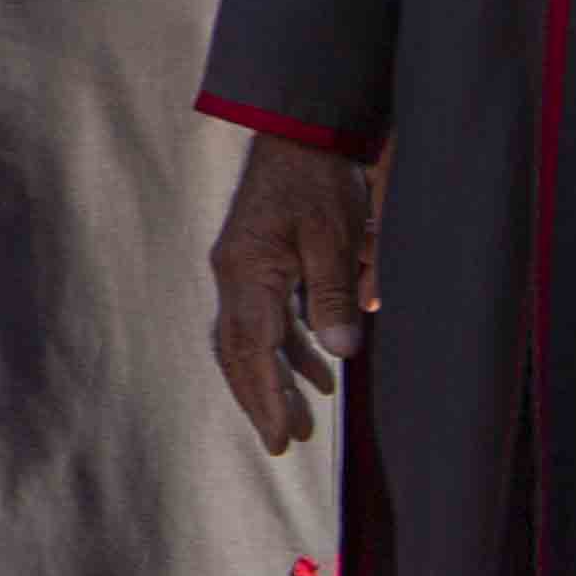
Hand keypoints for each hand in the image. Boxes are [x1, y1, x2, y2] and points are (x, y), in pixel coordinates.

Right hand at [210, 133, 382, 453]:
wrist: (300, 131)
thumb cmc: (318, 181)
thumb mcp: (333, 238)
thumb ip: (332, 296)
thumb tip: (340, 355)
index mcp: (247, 272)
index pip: (253, 350)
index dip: (265, 398)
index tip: (280, 440)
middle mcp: (235, 275)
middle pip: (239, 352)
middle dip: (261, 399)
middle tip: (285, 443)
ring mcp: (241, 269)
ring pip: (248, 338)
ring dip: (275, 379)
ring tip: (304, 419)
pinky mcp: (256, 262)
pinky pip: (263, 317)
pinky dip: (286, 349)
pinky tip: (317, 368)